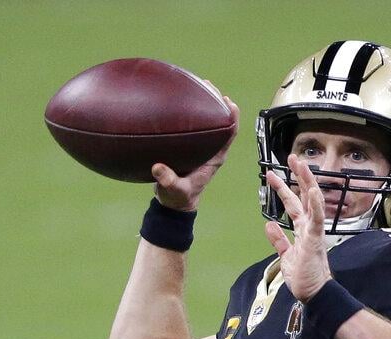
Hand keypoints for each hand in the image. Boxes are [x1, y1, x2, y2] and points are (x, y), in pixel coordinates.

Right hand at [152, 93, 239, 211]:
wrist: (174, 202)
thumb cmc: (178, 196)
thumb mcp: (173, 189)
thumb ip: (167, 180)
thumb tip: (158, 169)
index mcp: (215, 157)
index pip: (230, 133)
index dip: (232, 116)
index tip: (227, 101)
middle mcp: (212, 149)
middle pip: (222, 121)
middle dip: (217, 102)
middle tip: (208, 85)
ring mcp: (203, 146)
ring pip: (210, 120)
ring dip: (206, 103)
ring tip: (197, 85)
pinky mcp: (192, 146)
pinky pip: (196, 125)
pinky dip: (191, 111)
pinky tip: (180, 99)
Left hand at [263, 154, 332, 302]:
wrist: (314, 293)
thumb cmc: (304, 277)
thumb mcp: (286, 256)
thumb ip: (278, 240)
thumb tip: (269, 225)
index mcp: (303, 230)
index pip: (294, 204)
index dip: (285, 188)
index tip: (275, 174)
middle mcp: (309, 227)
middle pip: (304, 196)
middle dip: (298, 176)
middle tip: (293, 157)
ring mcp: (313, 231)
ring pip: (311, 201)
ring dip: (306, 182)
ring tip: (301, 164)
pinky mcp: (315, 239)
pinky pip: (316, 219)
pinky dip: (315, 204)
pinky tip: (313, 190)